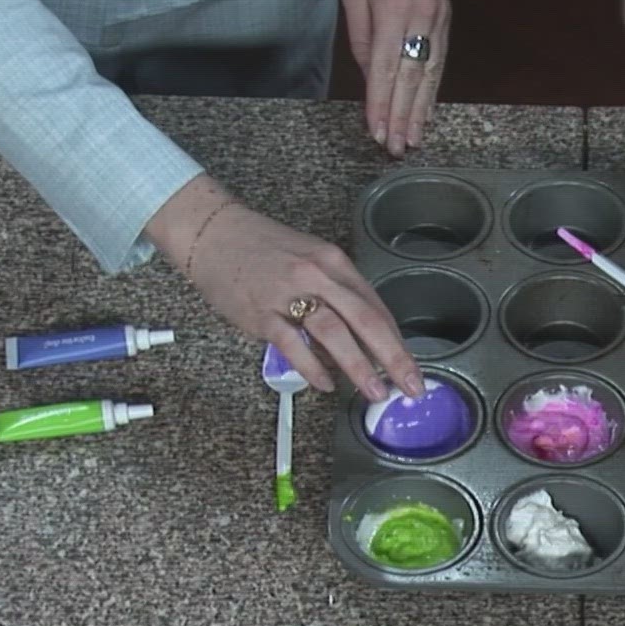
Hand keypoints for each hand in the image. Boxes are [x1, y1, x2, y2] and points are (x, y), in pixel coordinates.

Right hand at [150, 176, 421, 400]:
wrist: (213, 233)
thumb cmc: (263, 249)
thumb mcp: (310, 259)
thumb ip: (337, 293)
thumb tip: (364, 334)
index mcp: (334, 262)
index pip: (375, 306)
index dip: (397, 340)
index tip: (411, 366)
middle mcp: (317, 275)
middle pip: (365, 320)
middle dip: (393, 357)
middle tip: (411, 386)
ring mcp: (288, 293)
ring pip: (334, 332)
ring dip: (359, 366)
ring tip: (374, 392)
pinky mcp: (261, 312)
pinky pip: (293, 344)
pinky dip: (312, 367)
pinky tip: (326, 384)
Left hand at [343, 0, 449, 157]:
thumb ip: (362, 38)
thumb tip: (370, 78)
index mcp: (393, 9)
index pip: (385, 68)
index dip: (380, 103)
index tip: (376, 132)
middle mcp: (421, 18)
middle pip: (410, 78)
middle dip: (401, 116)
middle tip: (396, 148)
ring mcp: (439, 20)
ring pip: (430, 75)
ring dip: (420, 112)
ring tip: (413, 141)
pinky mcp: (447, 21)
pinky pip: (440, 63)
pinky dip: (433, 92)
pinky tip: (428, 114)